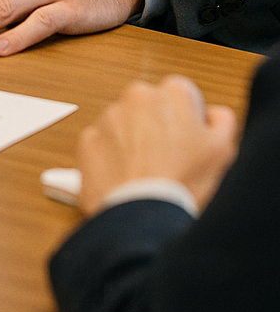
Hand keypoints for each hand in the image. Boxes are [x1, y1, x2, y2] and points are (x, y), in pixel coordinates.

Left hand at [77, 74, 239, 215]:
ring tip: (147, 174)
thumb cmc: (184, 185)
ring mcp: (109, 117)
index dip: (187, 119)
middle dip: (157, 126)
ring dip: (133, 141)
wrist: (144, 218)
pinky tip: (127, 179)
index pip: (181, 94)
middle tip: (169, 160)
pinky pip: (102, 144)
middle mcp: (138, 96)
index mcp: (173, 93)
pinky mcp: (88, 139)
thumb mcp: (223, 152)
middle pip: (150, 106)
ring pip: (124, 123)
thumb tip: (213, 115)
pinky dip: (112, 158)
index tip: (188, 141)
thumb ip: (221, 121)